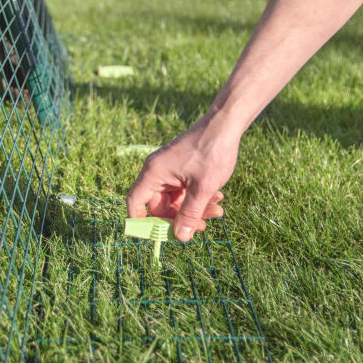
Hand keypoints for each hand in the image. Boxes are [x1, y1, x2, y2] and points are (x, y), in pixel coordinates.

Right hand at [126, 119, 238, 241]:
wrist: (226, 124)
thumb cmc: (212, 151)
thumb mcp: (202, 188)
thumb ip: (190, 214)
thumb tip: (180, 238)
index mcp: (154, 173)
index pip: (135, 202)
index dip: (142, 222)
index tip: (159, 236)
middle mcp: (158, 171)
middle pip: (160, 206)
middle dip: (182, 218)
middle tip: (204, 225)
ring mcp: (170, 170)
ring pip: (177, 200)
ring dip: (196, 209)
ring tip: (218, 210)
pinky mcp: (182, 168)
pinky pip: (185, 190)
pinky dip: (199, 197)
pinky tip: (218, 197)